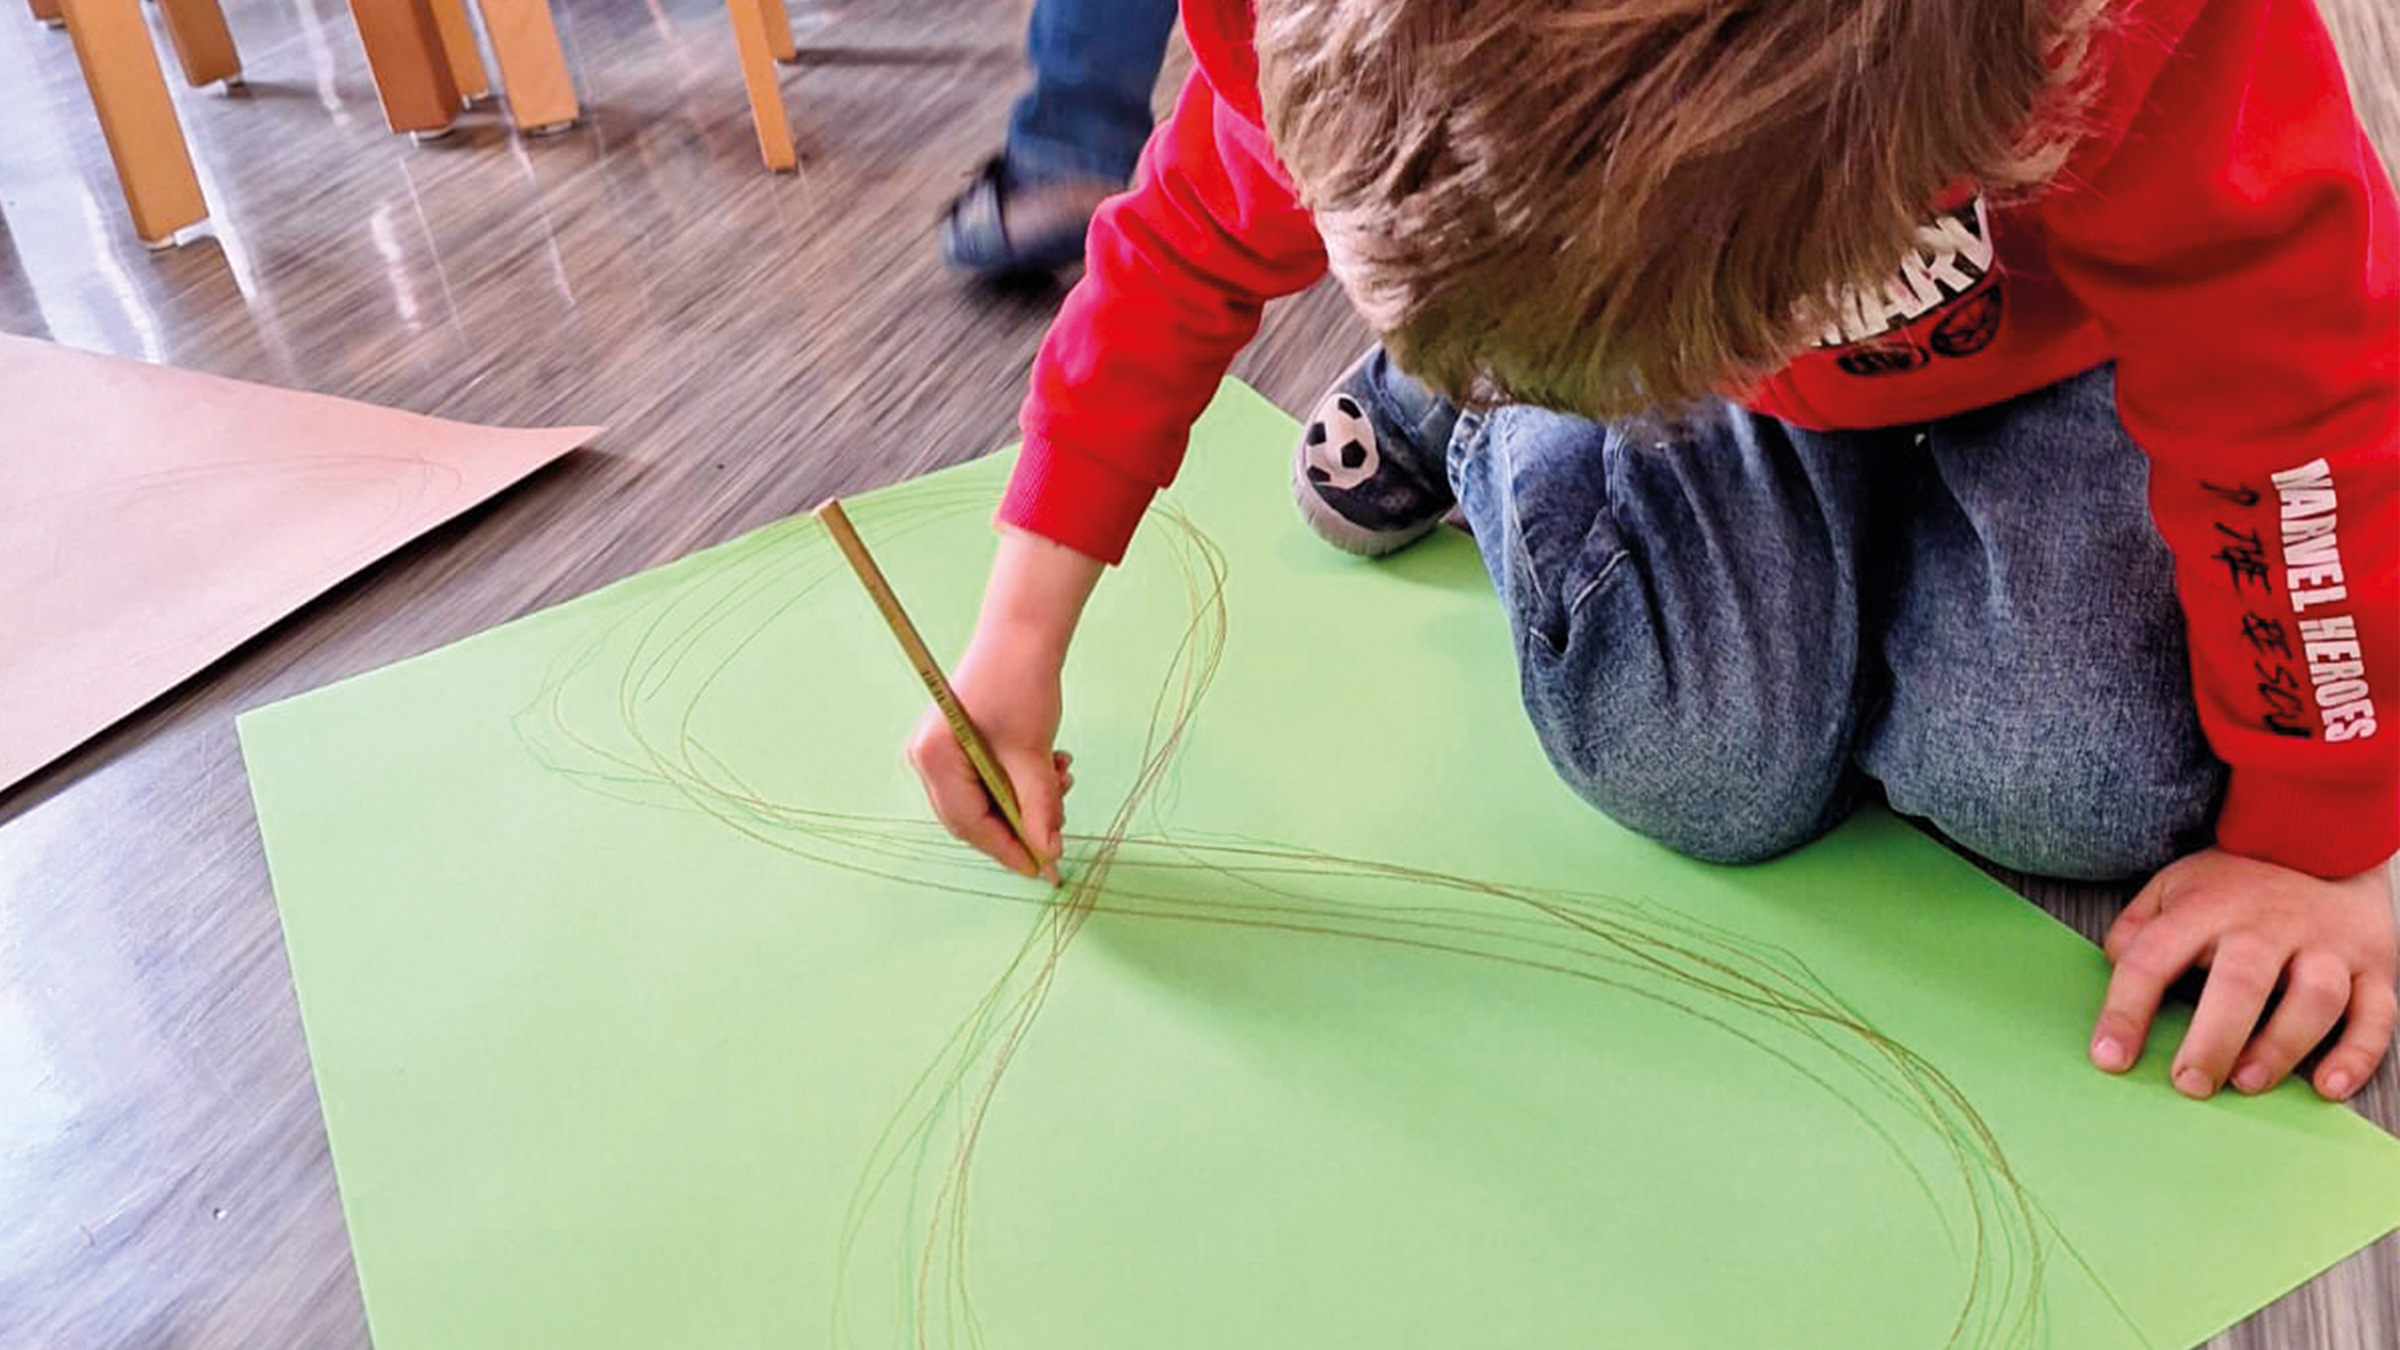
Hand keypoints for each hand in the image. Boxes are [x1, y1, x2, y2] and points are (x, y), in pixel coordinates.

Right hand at [908, 636, 1072, 879]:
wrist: (1022, 634)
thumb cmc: (1020, 684)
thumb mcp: (1032, 755)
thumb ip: (1039, 809)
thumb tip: (1048, 853)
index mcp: (935, 760)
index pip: (969, 824)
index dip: (1008, 849)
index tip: (1042, 867)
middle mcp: (927, 759)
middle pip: (973, 817)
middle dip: (1018, 825)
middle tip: (1056, 829)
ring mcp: (940, 752)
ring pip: (985, 800)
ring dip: (1025, 800)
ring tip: (1060, 780)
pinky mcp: (958, 744)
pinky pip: (987, 780)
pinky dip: (1019, 782)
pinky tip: (1050, 766)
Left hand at [2091, 847, 2397, 1100]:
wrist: (2330, 844)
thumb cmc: (2239, 882)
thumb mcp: (2176, 886)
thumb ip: (2139, 926)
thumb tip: (2113, 963)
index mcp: (2209, 906)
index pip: (2155, 957)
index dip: (2126, 1009)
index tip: (2109, 1057)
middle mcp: (2270, 925)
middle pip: (2242, 982)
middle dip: (2213, 1039)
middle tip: (2189, 1083)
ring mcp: (2328, 945)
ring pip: (2315, 999)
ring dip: (2281, 1047)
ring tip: (2246, 1083)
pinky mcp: (2375, 968)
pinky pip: (2376, 1016)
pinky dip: (2356, 1056)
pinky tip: (2327, 1087)